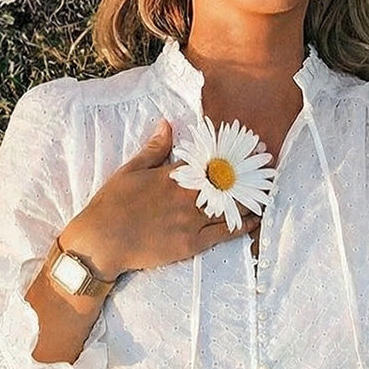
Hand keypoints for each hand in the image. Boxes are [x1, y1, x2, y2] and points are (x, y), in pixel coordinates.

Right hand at [60, 120, 259, 280]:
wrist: (100, 243)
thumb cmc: (111, 204)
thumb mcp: (129, 170)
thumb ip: (153, 149)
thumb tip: (168, 124)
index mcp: (171, 176)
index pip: (206, 160)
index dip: (228, 152)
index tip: (246, 143)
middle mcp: (185, 196)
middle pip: (224, 181)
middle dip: (246, 172)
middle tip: (267, 163)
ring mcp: (190, 221)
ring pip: (228, 207)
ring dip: (249, 197)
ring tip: (268, 189)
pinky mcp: (190, 244)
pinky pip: (223, 233)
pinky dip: (242, 225)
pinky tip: (254, 218)